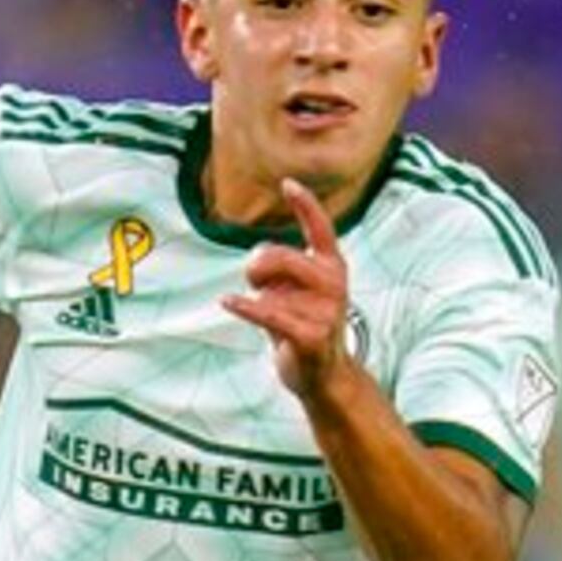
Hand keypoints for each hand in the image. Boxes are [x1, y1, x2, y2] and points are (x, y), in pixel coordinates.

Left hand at [219, 177, 353, 401]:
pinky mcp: (312, 336)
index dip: (304, 203)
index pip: (320, 227)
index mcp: (332, 266)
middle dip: (256, 267)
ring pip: (268, 292)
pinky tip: (228, 302)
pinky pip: (267, 313)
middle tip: (254, 282)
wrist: (325, 377)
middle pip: (278, 257)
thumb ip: (280, 269)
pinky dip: (244, 307)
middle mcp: (333, 284)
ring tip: (275, 321)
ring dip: (259, 306)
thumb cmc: (304, 325)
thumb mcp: (296, 291)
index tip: (287, 183)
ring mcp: (326, 311)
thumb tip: (256, 263)